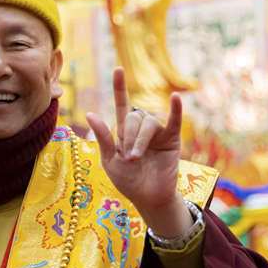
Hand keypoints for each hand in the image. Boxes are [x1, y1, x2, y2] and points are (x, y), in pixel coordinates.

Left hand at [85, 68, 191, 237]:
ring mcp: (158, 133)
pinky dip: (176, 109)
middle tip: (129, 158)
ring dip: (140, 139)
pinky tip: (175, 98)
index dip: (120, 87)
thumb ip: (103, 137)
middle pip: (134, 117)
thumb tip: (91, 113)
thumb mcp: (109, 160)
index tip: (118, 69)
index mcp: (124, 131)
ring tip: (136, 157)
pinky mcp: (172, 140)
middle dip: (129, 137)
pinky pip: (175, 121)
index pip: (122, 104)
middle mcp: (141, 128)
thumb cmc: (128, 181)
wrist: (148, 198)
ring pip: (149, 122)